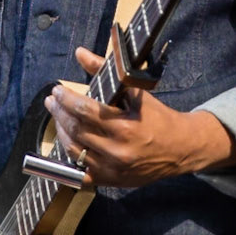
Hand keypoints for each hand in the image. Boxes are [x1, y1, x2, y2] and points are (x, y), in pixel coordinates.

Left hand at [45, 48, 235, 187]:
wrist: (182, 148)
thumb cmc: (160, 118)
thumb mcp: (137, 92)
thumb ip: (106, 71)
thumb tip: (80, 53)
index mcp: (125, 127)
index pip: (84, 110)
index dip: (66, 99)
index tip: (58, 90)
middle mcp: (117, 150)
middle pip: (76, 130)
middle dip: (59, 113)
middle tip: (52, 101)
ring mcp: (113, 169)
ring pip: (73, 150)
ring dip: (61, 132)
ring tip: (58, 118)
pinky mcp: (111, 181)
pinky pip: (80, 174)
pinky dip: (69, 159)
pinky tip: (66, 144)